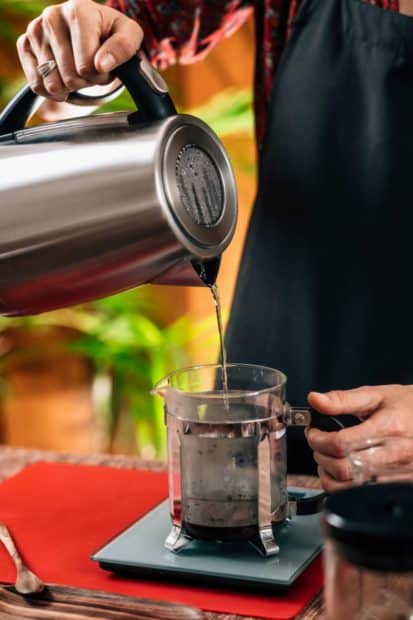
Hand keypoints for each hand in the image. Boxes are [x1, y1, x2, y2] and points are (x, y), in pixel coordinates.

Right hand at [16, 0, 142, 101]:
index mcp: (79, 10)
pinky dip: (52, 92)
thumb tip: (102, 64)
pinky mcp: (25, 44)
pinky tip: (62, 81)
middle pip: (70, 77)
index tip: (105, 65)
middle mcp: (52, 15)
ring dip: (70, 87)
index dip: (100, 76)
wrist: (92, 31)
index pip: (87, 66)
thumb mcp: (129, 37)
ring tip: (77, 71)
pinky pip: (36, 84)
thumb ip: (123, 48)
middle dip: (85, 82)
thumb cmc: (112, 36)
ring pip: (53, 84)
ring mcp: (36, 30)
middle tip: (91, 69)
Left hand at [306, 385, 412, 492]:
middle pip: (343, 468)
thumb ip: (343, 399)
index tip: (314, 432)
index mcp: (388, 428)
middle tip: (319, 445)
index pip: (342, 443)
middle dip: (320, 456)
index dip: (318, 439)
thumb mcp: (377, 395)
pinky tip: (344, 471)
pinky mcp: (397, 485)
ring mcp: (397, 474)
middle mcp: (395, 455)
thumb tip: (315, 399)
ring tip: (328, 459)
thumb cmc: (408, 406)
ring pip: (349, 488)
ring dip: (329, 475)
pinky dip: (344, 486)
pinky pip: (362, 494)